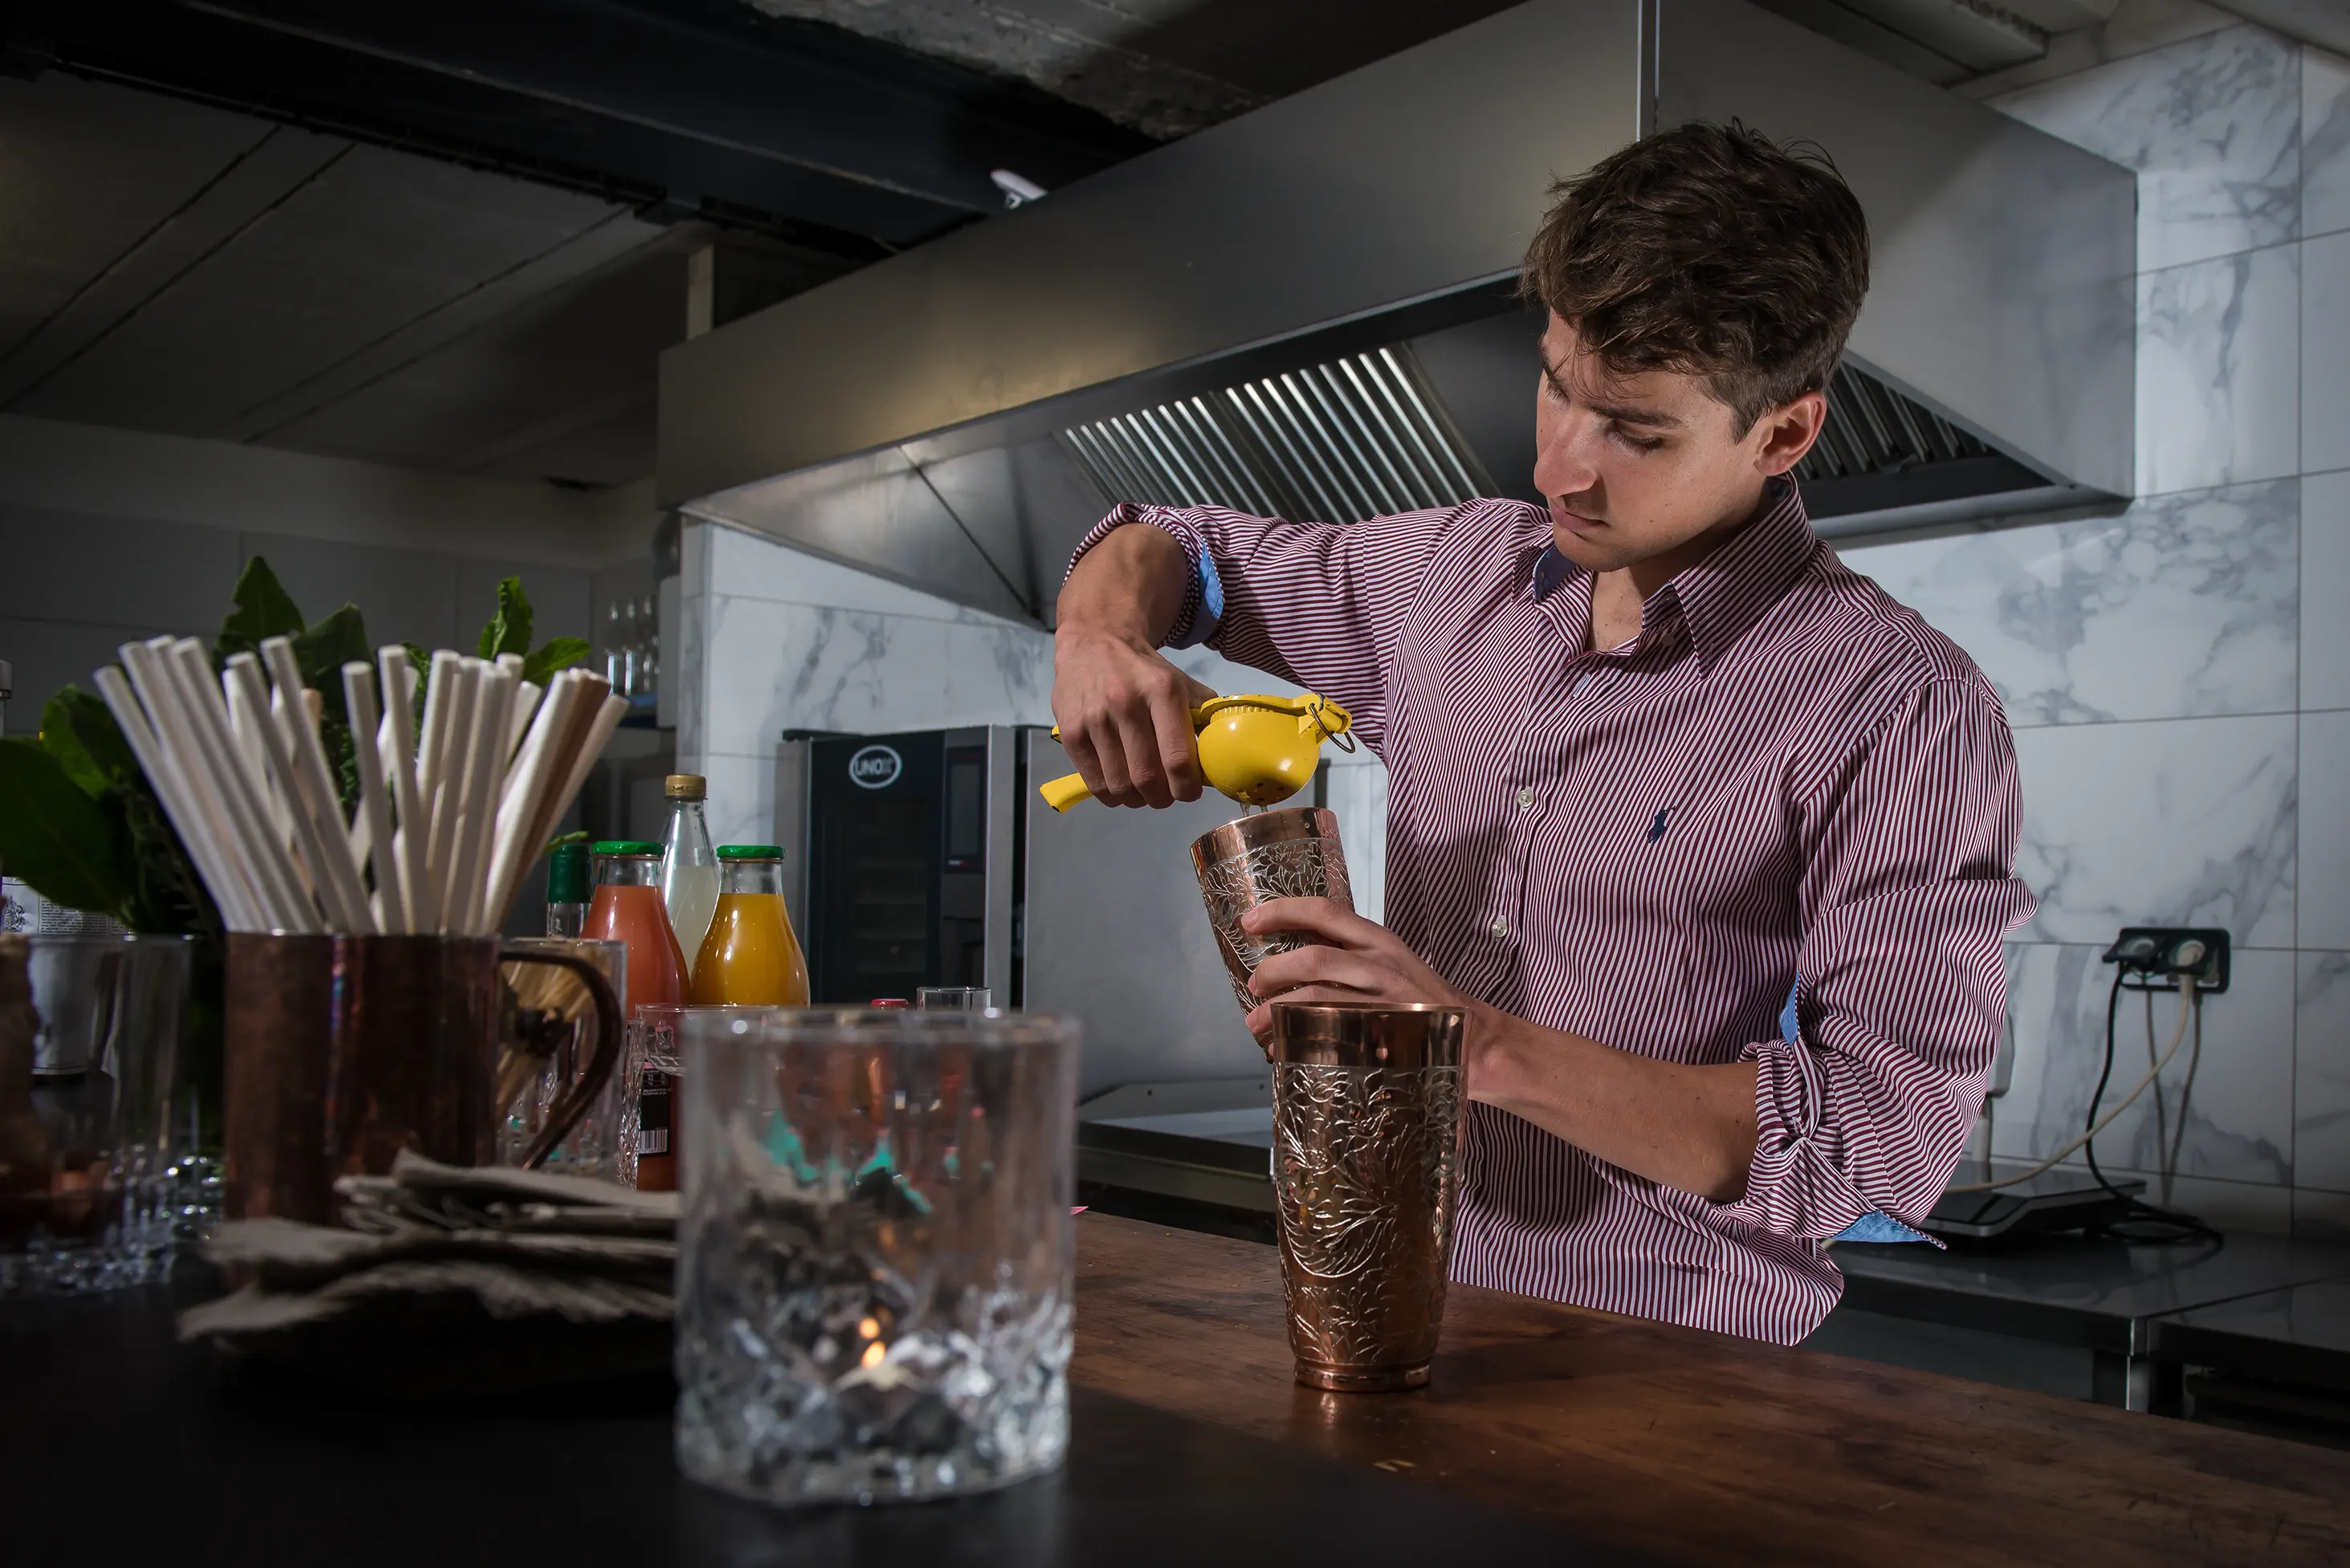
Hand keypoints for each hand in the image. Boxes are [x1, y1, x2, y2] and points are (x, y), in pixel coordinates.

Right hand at [1051, 623, 1217, 807]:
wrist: (1093, 641)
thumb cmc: (1142, 669)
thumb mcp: (1178, 680)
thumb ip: (1202, 714)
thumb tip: (1222, 752)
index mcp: (1162, 691)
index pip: (1177, 758)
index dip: (1186, 787)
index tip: (1189, 792)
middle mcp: (1126, 703)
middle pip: (1147, 777)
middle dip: (1162, 798)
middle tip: (1166, 796)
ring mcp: (1094, 719)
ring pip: (1120, 784)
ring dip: (1136, 800)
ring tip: (1142, 793)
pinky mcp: (1070, 732)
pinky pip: (1094, 781)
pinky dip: (1110, 795)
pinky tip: (1119, 786)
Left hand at [1238, 898, 1476, 1044]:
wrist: (1476, 1038)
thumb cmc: (1427, 1000)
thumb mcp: (1395, 962)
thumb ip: (1352, 957)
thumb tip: (1296, 962)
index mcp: (1380, 941)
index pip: (1325, 912)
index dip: (1282, 911)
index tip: (1249, 920)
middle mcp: (1380, 966)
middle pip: (1312, 959)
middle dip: (1272, 971)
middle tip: (1253, 984)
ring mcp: (1380, 1004)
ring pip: (1315, 1000)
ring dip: (1274, 1011)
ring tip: (1255, 1022)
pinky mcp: (1379, 1037)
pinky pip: (1326, 1035)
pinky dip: (1295, 1040)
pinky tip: (1282, 1048)